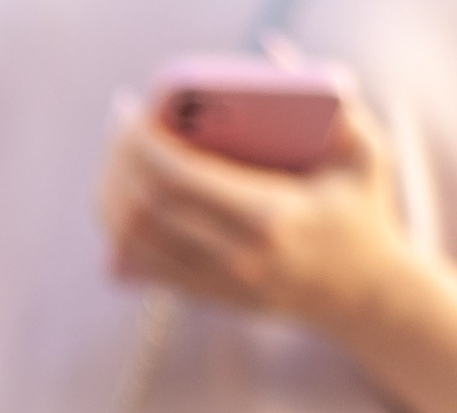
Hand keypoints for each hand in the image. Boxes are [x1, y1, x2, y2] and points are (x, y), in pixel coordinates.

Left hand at [100, 90, 411, 333]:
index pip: (179, 179)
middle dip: (118, 165)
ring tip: (114, 161)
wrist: (361, 294)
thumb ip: (334, 104)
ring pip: (131, 241)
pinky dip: (118, 230)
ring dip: (109, 197)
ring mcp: (214, 281)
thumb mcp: (366, 155)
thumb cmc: (362, 213)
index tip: (132, 116)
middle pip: (144, 208)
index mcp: (269, 216)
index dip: (142, 146)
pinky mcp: (200, 295)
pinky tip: (119, 199)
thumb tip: (272, 55)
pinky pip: (138, 264)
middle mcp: (234, 254)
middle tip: (119, 130)